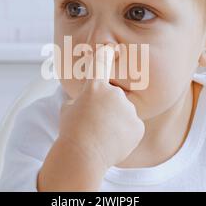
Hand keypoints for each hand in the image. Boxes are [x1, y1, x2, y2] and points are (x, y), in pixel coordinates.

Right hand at [58, 46, 144, 168]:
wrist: (83, 156)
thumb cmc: (71, 133)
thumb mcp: (67, 110)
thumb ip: (78, 100)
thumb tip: (80, 100)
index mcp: (94, 87)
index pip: (101, 62)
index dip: (106, 54)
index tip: (110, 49)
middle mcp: (114, 93)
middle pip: (114, 97)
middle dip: (107, 108)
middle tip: (96, 124)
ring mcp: (128, 109)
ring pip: (124, 113)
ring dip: (116, 121)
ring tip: (103, 136)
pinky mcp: (138, 125)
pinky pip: (132, 127)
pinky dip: (125, 134)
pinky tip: (113, 142)